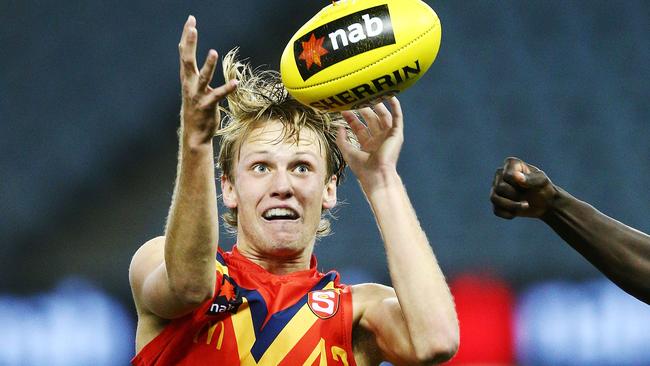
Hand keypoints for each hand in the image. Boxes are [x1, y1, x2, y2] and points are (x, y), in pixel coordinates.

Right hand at [178, 16, 236, 146]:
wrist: (195, 134)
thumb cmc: (196, 109)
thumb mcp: (193, 88)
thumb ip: (194, 73)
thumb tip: (194, 61)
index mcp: (187, 78)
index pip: (184, 53)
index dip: (187, 37)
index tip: (190, 20)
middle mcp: (190, 85)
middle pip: (187, 60)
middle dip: (190, 43)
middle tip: (193, 27)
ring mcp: (198, 96)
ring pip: (203, 78)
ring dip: (208, 65)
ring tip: (214, 52)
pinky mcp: (208, 106)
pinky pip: (218, 96)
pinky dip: (227, 89)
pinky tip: (236, 83)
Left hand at [335, 97, 403, 190]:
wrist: (376, 175)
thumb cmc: (362, 168)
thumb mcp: (347, 152)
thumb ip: (341, 139)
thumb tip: (339, 126)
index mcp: (367, 145)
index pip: (359, 127)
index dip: (351, 117)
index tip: (343, 107)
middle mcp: (378, 139)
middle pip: (370, 119)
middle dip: (362, 108)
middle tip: (355, 97)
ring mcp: (388, 136)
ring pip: (383, 116)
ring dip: (377, 105)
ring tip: (370, 93)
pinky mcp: (397, 134)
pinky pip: (397, 118)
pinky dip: (395, 107)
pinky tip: (390, 95)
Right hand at [490, 157, 557, 218]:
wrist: (545, 203)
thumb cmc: (543, 188)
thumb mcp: (542, 182)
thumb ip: (530, 178)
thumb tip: (516, 177)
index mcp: (511, 164)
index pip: (507, 175)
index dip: (518, 184)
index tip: (531, 186)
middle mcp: (500, 174)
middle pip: (499, 187)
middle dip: (515, 196)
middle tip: (528, 199)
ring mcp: (496, 188)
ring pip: (494, 198)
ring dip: (511, 206)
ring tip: (525, 207)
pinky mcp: (497, 202)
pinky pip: (496, 210)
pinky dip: (507, 214)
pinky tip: (516, 213)